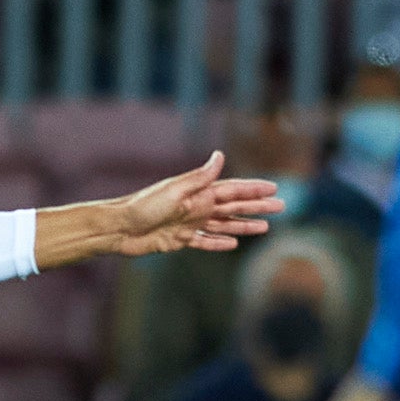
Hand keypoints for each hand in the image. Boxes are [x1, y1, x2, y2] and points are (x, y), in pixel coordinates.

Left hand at [100, 152, 285, 258]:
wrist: (118, 229)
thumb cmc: (144, 206)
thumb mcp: (174, 190)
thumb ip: (200, 177)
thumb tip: (220, 155)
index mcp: (198, 193)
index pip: (233, 189)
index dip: (254, 189)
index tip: (274, 188)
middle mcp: (196, 207)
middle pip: (234, 207)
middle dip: (257, 207)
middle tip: (281, 206)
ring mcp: (188, 224)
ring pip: (224, 225)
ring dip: (244, 226)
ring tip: (265, 228)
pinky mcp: (179, 241)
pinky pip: (205, 243)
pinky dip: (219, 243)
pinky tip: (233, 244)